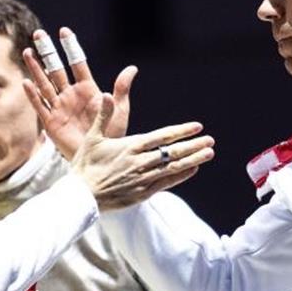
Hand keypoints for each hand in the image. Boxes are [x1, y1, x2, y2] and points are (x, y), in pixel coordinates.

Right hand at [22, 27, 134, 157]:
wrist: (101, 157)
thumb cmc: (113, 135)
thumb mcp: (120, 110)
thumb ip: (121, 89)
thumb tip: (132, 68)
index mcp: (87, 89)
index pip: (77, 63)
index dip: (71, 47)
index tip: (64, 31)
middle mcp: (71, 95)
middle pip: (56, 69)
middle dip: (47, 52)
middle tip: (38, 34)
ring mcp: (60, 107)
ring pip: (45, 84)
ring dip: (36, 69)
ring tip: (27, 52)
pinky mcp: (51, 122)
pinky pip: (40, 106)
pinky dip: (33, 95)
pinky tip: (27, 82)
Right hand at [69, 95, 214, 210]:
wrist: (80, 197)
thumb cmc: (84, 166)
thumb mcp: (92, 138)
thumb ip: (104, 116)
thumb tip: (106, 93)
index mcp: (130, 146)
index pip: (162, 136)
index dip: (181, 131)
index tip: (197, 126)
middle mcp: (140, 162)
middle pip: (173, 152)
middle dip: (194, 145)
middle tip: (211, 140)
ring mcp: (142, 179)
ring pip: (173, 167)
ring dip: (193, 159)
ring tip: (209, 153)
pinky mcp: (142, 194)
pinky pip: (166, 183)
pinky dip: (181, 175)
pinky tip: (193, 169)